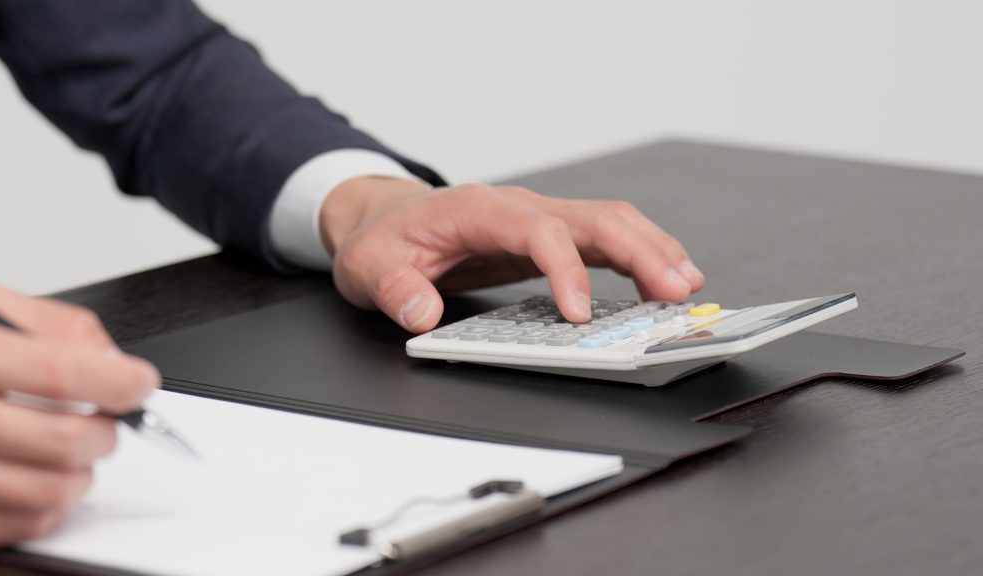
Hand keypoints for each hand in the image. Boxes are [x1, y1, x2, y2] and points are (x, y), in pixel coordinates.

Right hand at [0, 285, 159, 550]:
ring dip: (83, 473)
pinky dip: (50, 506)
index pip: (57, 373)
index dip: (115, 382)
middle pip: (61, 440)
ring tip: (75, 452)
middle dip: (106, 432)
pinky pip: (23, 525)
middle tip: (107, 422)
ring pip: (49, 491)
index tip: (140, 383)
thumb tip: (114, 362)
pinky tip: (39, 478)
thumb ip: (57, 327)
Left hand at [322, 177, 704, 331]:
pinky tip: (659, 281)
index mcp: (479, 209)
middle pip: (594, 217)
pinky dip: (637, 256)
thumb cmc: (383, 240)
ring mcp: (537, 218)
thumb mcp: (368, 267)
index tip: (578, 315)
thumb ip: (394, 288)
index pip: (538, 230)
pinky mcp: (547, 236)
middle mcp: (518, 207)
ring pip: (609, 222)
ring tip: (686, 285)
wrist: (385, 220)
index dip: (566, 269)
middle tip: (675, 291)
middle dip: (640, 252)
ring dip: (651, 250)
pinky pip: (601, 239)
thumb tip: (421, 314)